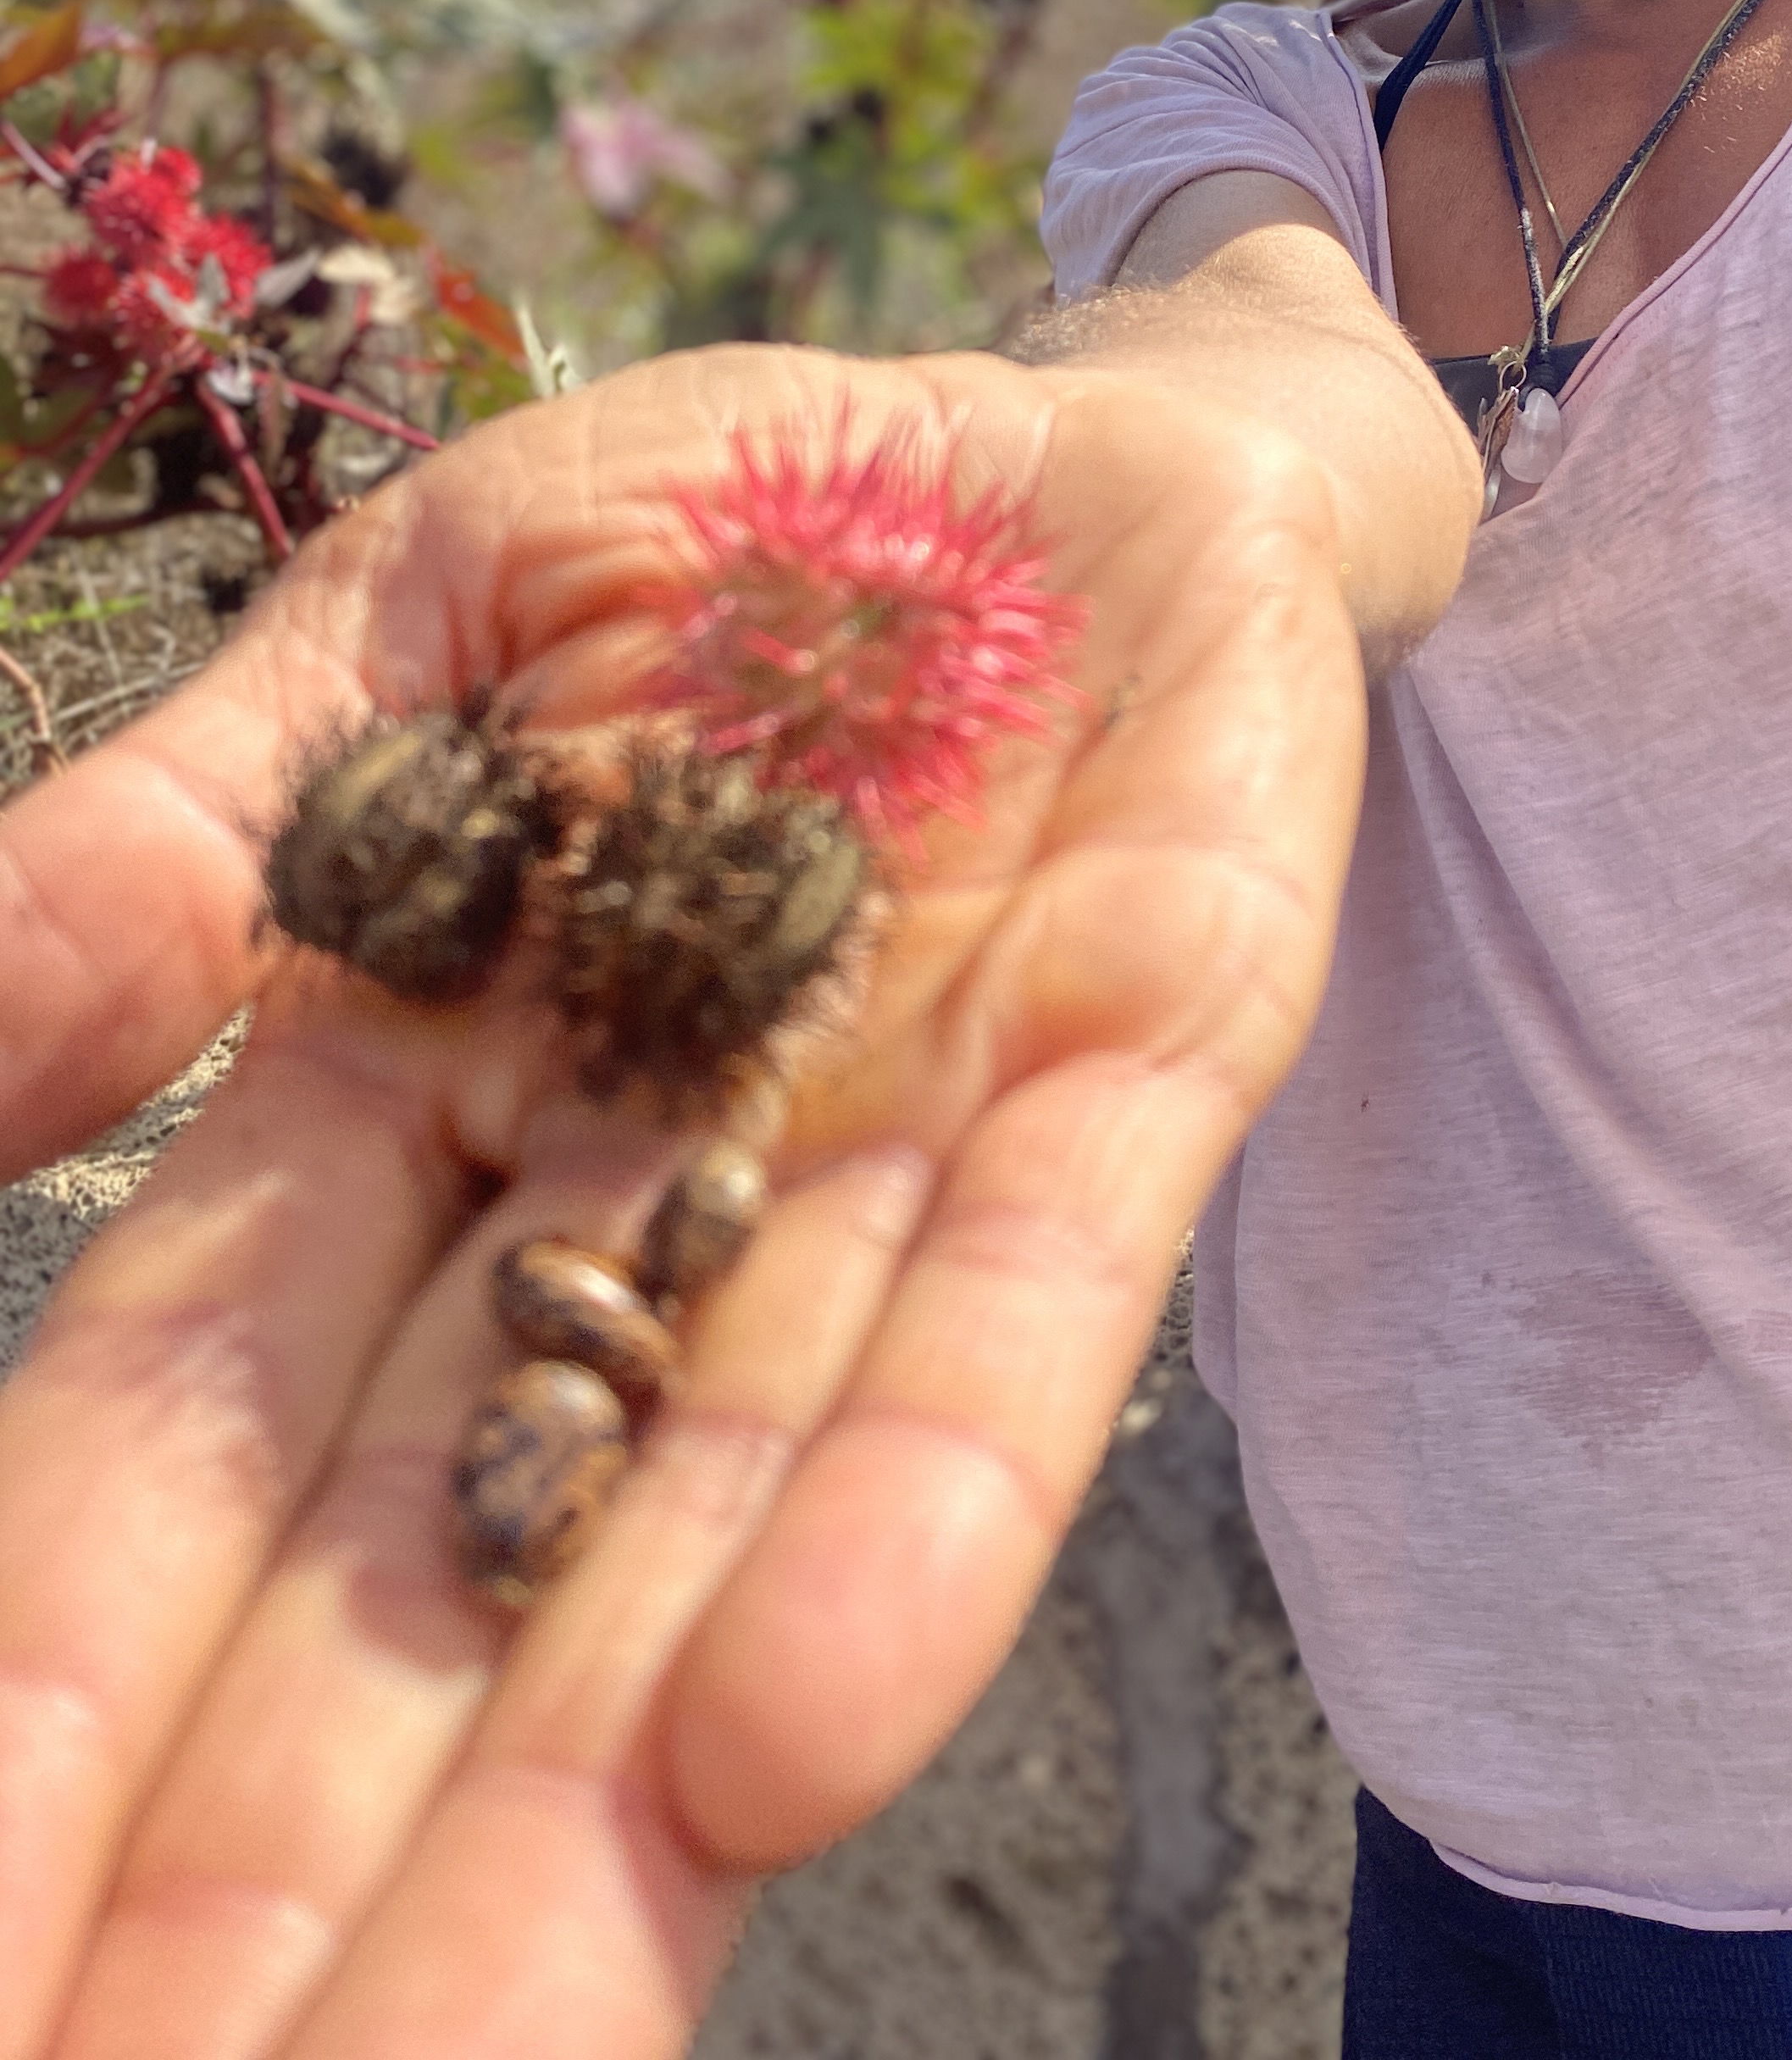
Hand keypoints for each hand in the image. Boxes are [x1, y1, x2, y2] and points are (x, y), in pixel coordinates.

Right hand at [0, 343, 1365, 2059]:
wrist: (1079, 428)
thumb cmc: (730, 531)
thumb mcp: (414, 614)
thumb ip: (203, 822)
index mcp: (421, 1109)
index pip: (194, 1456)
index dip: (55, 1706)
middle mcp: (647, 1206)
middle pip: (436, 1596)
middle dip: (287, 1898)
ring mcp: (900, 1155)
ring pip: (727, 1536)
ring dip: (583, 1830)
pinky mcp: (1147, 1051)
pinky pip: (1026, 1308)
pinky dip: (922, 1506)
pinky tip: (784, 1749)